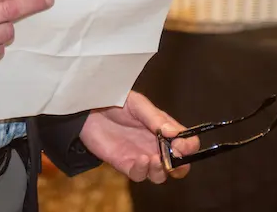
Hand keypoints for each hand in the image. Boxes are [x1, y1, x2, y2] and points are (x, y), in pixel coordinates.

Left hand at [80, 91, 196, 183]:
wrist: (87, 108)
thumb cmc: (115, 101)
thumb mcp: (137, 104)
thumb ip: (155, 118)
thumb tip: (176, 133)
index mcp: (165, 129)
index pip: (187, 143)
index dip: (189, 146)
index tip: (182, 145)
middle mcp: (156, 145)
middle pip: (179, 165)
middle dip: (181, 166)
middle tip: (174, 158)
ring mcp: (142, 156)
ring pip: (160, 175)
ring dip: (161, 170)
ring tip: (154, 159)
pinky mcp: (125, 164)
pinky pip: (138, 175)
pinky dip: (142, 171)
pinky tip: (141, 159)